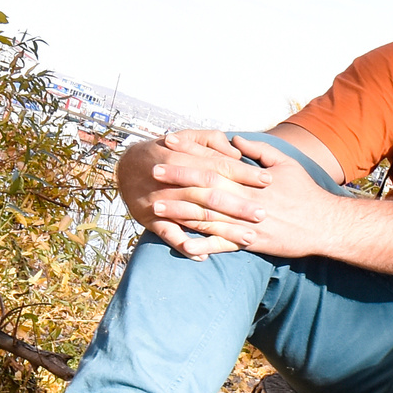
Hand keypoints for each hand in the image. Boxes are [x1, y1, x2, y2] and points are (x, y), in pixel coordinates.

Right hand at [119, 129, 267, 257]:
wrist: (125, 165)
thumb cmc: (166, 151)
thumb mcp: (187, 137)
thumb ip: (212, 141)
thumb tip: (236, 151)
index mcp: (182, 157)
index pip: (219, 166)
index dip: (244, 173)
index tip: (268, 180)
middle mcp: (172, 180)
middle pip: (210, 193)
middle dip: (238, 205)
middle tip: (263, 214)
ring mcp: (161, 202)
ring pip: (195, 217)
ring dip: (223, 231)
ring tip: (248, 238)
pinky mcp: (150, 220)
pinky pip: (169, 234)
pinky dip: (184, 245)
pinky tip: (204, 255)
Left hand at [156, 138, 350, 261]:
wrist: (325, 225)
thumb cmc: (306, 192)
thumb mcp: (286, 164)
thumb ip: (259, 151)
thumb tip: (234, 139)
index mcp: (252, 180)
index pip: (215, 163)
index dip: (191, 154)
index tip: (169, 145)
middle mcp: (247, 200)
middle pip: (205, 188)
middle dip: (177, 181)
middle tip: (151, 173)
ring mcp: (247, 223)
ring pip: (208, 217)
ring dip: (180, 213)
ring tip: (155, 208)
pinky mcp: (252, 243)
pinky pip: (223, 246)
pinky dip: (203, 246)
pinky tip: (183, 246)